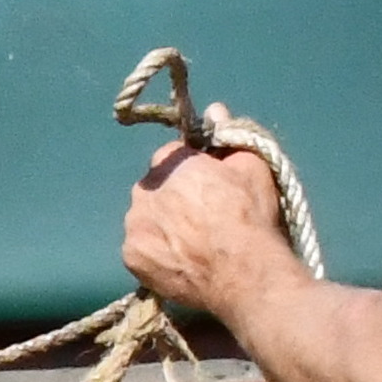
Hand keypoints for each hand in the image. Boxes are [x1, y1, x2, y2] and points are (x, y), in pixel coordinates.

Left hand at [123, 139, 292, 313]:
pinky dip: (155, 250)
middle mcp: (143, 193)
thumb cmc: (249, 215)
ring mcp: (133, 227)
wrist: (241, 272)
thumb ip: (227, 138)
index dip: (190, 167)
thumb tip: (215, 110)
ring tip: (191, 240)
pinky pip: (140, 247)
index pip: (171, 155)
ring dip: (160, 223)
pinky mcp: (130, 258)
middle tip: (201, 214)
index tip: (208, 181)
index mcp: (170, 165)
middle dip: (172, 195)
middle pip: (154, 188)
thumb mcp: (251, 166)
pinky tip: (179, 258)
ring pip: (143, 218)